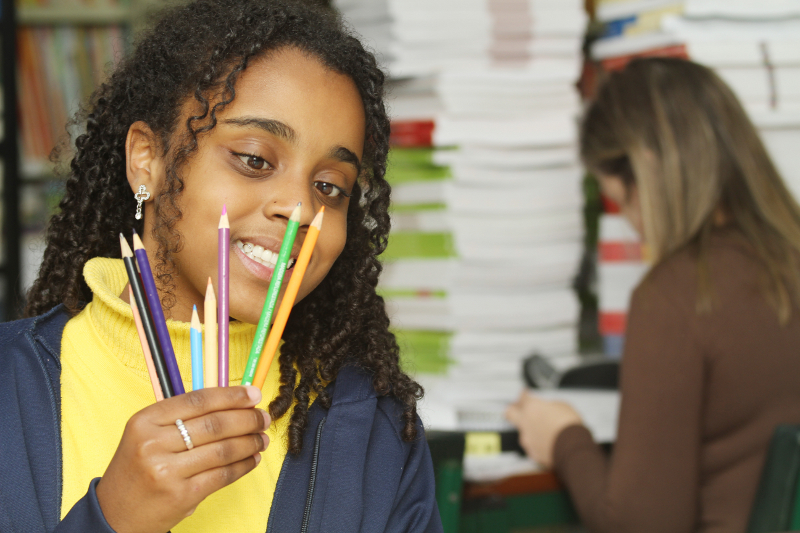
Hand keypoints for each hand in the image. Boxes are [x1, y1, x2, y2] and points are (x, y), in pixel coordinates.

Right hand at [96, 386, 269, 532]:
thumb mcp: (147, 434)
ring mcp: (167, 471)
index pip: (198, 401)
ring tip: (261, 439)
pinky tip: (252, 459)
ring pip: (223, 450)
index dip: (231, 396)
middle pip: (215, 424)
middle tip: (263, 417)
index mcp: (144, 421)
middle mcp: (153, 444)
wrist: (115, 514)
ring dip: (249, 442)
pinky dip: (243, 465)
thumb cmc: (137, 469)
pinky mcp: (181, 496)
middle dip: (247, 419)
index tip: (253, 395)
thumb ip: (181, 417)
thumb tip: (231, 403)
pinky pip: (222, 475)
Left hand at [505, 391, 582, 468]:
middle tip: (518, 409)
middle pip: (510, 412)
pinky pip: (531, 445)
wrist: (573, 448)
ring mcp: (527, 438)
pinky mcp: (532, 452)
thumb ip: (551, 405)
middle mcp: (525, 422)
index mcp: (532, 407)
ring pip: (522, 431)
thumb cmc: (570, 426)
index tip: (525, 394)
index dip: (524, 394)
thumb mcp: (563, 406)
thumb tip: (550, 408)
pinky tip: (546, 443)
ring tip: (542, 430)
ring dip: (529, 429)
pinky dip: (537, 443)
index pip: (522, 397)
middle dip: (513, 410)